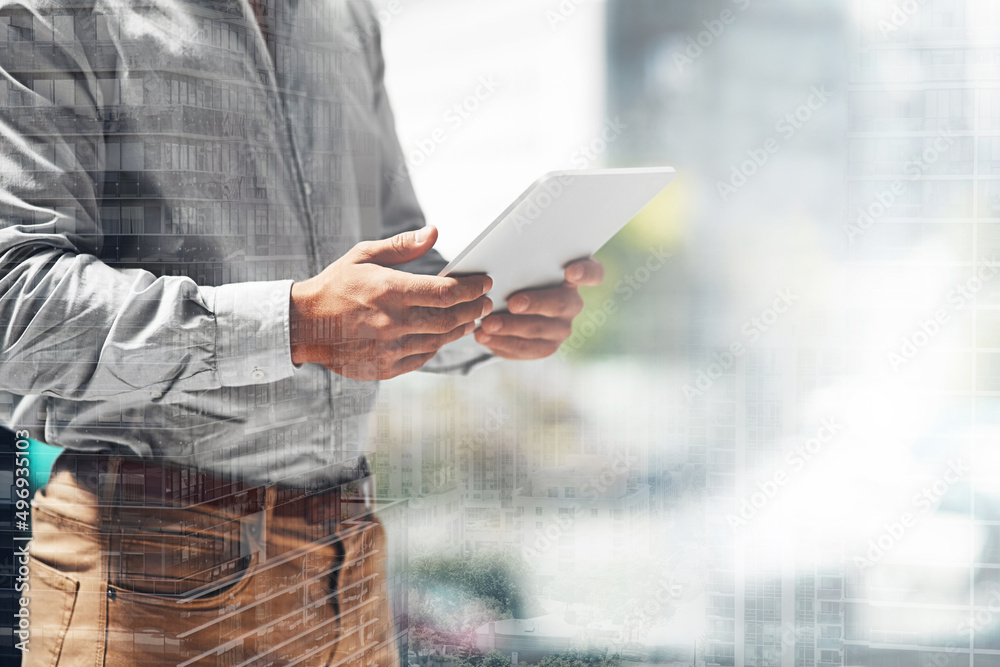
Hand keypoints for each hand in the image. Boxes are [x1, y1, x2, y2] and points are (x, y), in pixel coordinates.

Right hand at [290, 226, 492, 379]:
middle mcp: (393, 322)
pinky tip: (442, 336)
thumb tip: (434, 232)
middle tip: (486, 302)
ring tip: (469, 319)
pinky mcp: (385, 367)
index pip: (446, 292)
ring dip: (459, 329)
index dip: (472, 288)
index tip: (485, 283)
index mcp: (390, 290)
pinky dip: (437, 346)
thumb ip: (402, 246)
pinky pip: (422, 358)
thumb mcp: (363, 256)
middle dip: (474, 309)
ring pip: (439, 340)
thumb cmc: (336, 285)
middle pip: (450, 319)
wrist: (303, 325)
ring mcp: (390, 348)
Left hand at [474, 257, 604, 359]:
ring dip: (511, 328)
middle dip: (536, 304)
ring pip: (540, 331)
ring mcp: (561, 328)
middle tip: (512, 303)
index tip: (571, 272)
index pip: (593, 273)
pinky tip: (484, 338)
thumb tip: (494, 260)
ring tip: (486, 326)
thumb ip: (517, 261)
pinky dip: (503, 344)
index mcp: (571, 277)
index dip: (586, 273)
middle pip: (562, 304)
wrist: (508, 305)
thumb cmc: (516, 277)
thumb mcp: (519, 265)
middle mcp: (572, 303)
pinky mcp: (546, 346)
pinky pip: (527, 349)